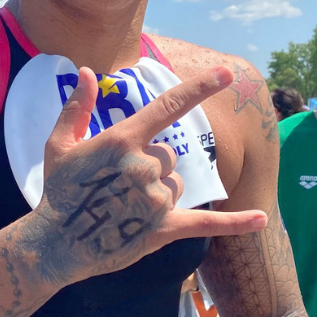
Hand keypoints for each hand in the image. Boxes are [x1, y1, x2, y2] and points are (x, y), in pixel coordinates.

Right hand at [31, 66, 268, 285]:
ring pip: (176, 185)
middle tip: (118, 185)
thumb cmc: (56, 191)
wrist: (54, 245)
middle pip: (169, 156)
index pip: (168, 107)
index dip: (199, 88)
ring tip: (126, 206)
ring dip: (160, 192)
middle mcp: (143, 166)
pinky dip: (235, 223)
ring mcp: (154, 199)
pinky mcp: (162, 229)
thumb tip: (87, 72)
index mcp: (121, 140)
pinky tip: (261, 219)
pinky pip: (206, 223)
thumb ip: (77, 106)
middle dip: (150, 166)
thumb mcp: (60, 145)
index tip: (225, 73)